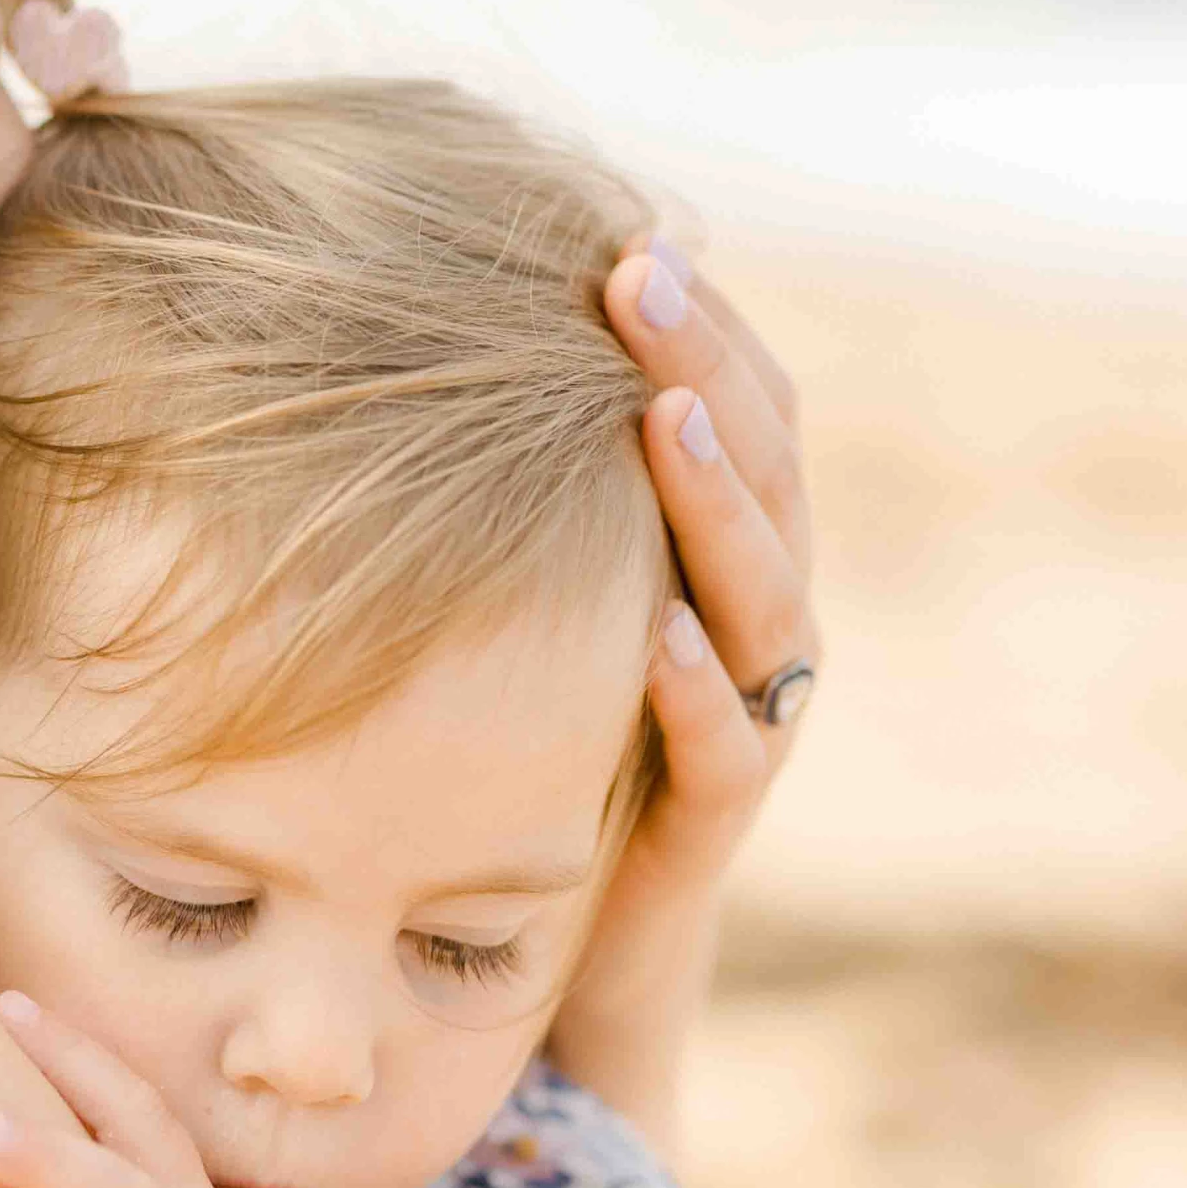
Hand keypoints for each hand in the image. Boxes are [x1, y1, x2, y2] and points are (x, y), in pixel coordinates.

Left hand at [547, 241, 817, 1145]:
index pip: (739, 409)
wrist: (571, 960)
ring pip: (762, 595)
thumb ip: (510, 487)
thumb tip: (424, 329)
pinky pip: (724, 749)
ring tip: (657, 415)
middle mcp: (749, 622)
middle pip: (761, 471)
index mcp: (716, 553)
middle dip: (704, 366)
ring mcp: (743, 719)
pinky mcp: (711, 825)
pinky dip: (694, 688)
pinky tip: (654, 632)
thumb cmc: (523, 748)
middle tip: (638, 272)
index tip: (624, 227)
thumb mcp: (521, 598)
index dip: (699, 319)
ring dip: (712, 500)